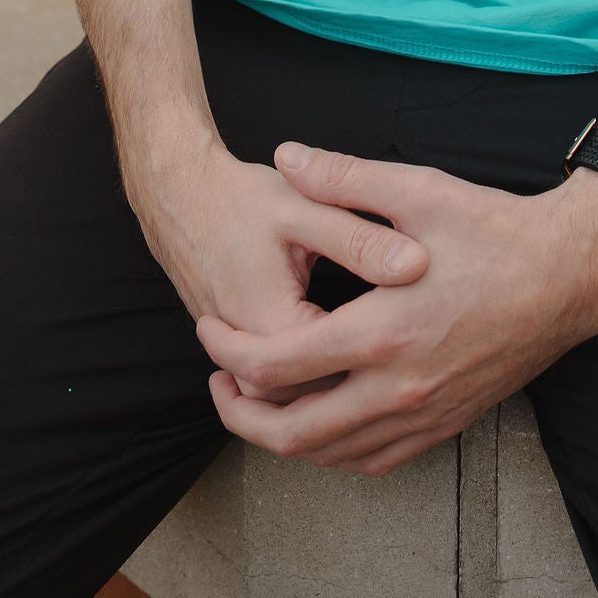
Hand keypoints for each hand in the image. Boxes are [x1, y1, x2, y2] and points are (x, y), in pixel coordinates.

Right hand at [126, 126, 430, 389]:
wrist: (175, 194)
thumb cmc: (239, 198)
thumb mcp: (306, 208)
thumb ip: (358, 239)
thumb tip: (415, 264)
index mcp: (276, 324)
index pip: (339, 376)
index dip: (388, 364)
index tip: (422, 331)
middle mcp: (255, 357)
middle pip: (314, 402)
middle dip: (365, 390)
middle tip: (409, 359)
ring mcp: (241, 362)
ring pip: (291, 403)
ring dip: (334, 397)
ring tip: (383, 369)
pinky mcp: (240, 353)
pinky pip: (274, 390)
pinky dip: (305, 390)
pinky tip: (342, 371)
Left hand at [198, 143, 597, 474]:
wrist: (568, 276)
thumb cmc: (494, 230)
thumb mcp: (417, 191)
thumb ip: (344, 178)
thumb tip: (286, 155)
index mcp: (380, 332)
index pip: (274, 368)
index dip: (226, 353)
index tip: (209, 328)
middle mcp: (396, 388)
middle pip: (289, 433)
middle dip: (238, 412)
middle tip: (217, 381)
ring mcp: (422, 414)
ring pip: (328, 455)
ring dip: (280, 435)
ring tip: (257, 399)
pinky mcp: (444, 425)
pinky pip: (371, 460)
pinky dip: (331, 451)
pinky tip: (320, 422)